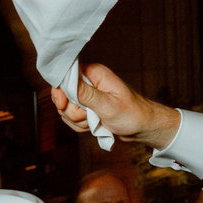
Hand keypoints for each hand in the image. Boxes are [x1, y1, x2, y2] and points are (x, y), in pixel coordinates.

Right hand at [48, 62, 181, 151]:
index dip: (60, 92)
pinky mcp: (87, 108)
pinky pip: (72, 118)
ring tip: (96, 121)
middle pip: (63, 96)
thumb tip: (67, 81)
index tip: (64, 104)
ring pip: (66, 109)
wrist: (142, 128)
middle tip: (89, 116)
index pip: (65, 76)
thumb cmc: (132, 114)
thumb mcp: (108, 106)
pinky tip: (94, 126)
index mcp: (94, 74)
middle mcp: (88, 82)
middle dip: (73, 111)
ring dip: (78, 120)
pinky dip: (81, 125)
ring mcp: (86, 96)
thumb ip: (86, 94)